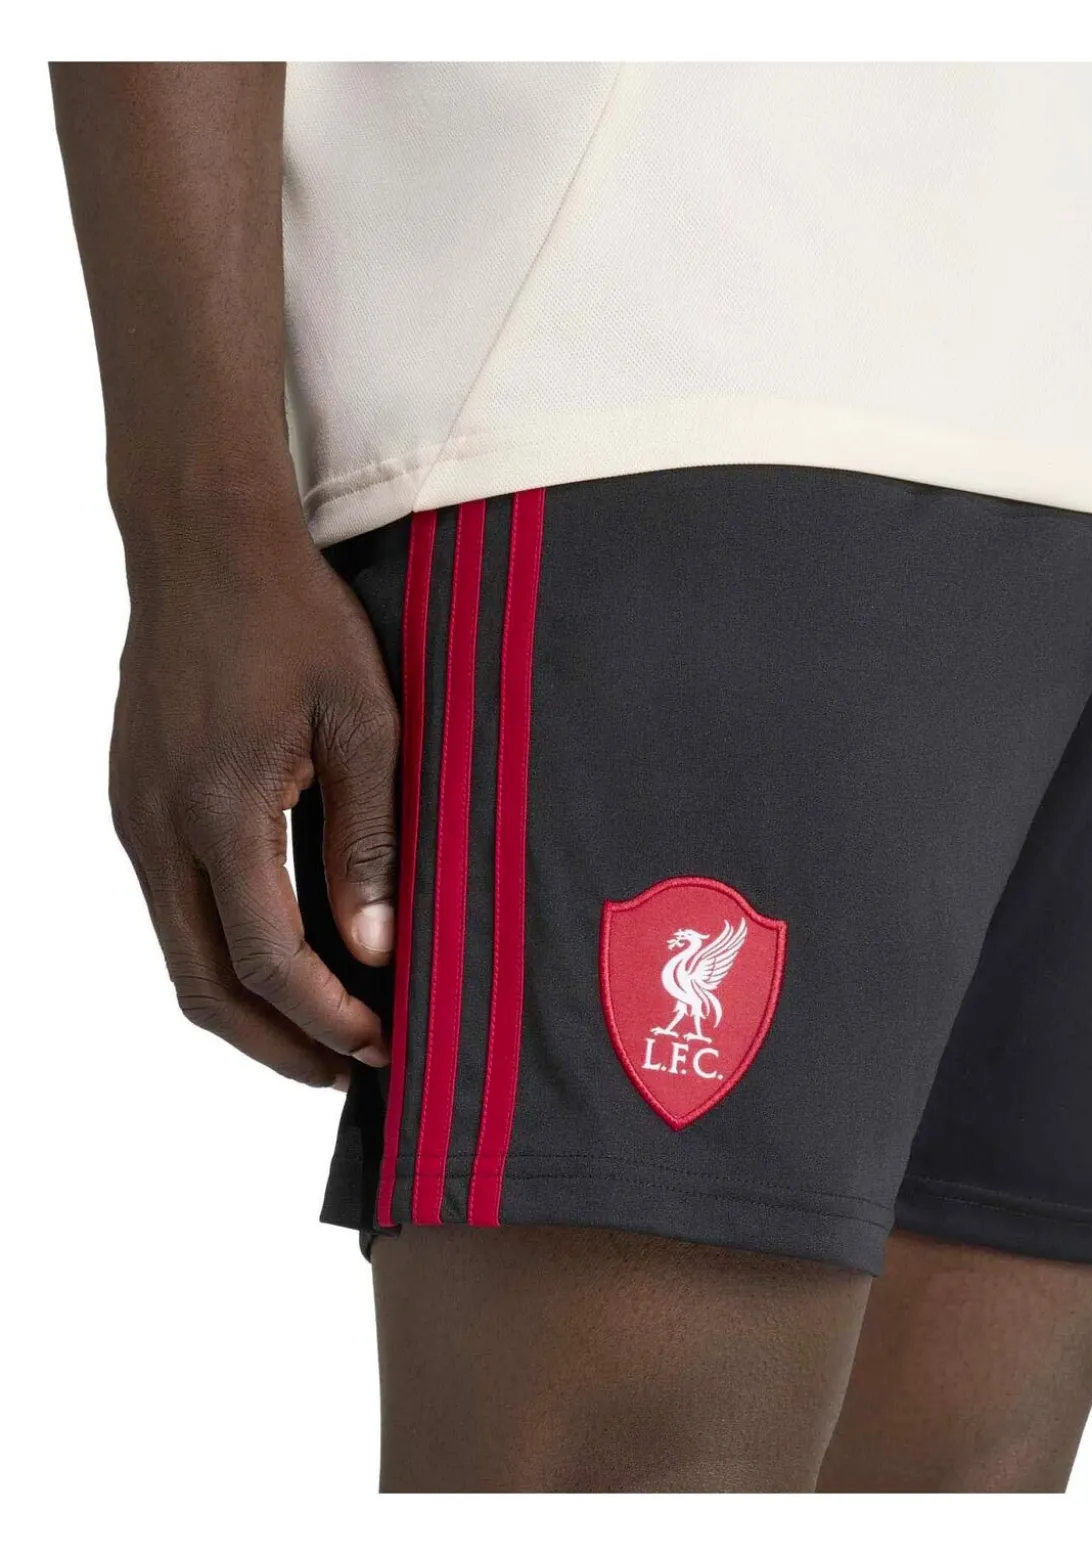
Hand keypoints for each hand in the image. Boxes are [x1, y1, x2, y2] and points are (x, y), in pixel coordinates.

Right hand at [111, 496, 398, 1086]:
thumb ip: (366, 838)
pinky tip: (275, 957)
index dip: (326, 1018)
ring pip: (178, 953)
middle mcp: (157, 826)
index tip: (381, 1044)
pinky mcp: (131, 801)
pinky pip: (169, 908)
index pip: (266, 958)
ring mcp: (132, 815)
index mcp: (219, 809)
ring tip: (319, 1033)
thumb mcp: (362, 720)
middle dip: (276, 1045)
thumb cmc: (295, 620)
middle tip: (347, 1073)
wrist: (204, 544)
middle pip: (203, 984)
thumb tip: (374, 947)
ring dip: (245, 1008)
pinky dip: (219, 955)